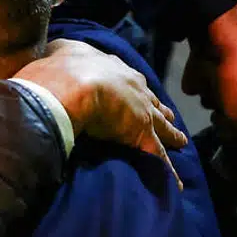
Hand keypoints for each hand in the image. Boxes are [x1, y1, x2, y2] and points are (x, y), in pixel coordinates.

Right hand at [15, 39, 187, 188]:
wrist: (71, 85)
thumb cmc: (62, 69)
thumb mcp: (62, 52)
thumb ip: (63, 53)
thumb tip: (56, 56)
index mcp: (115, 69)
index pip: (129, 80)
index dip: (134, 88)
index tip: (137, 92)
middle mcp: (134, 88)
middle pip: (151, 101)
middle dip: (159, 109)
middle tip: (168, 115)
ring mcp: (142, 113)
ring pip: (162, 126)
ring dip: (171, 134)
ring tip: (181, 140)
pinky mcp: (142, 136)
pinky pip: (158, 156)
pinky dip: (168, 171)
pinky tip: (176, 184)